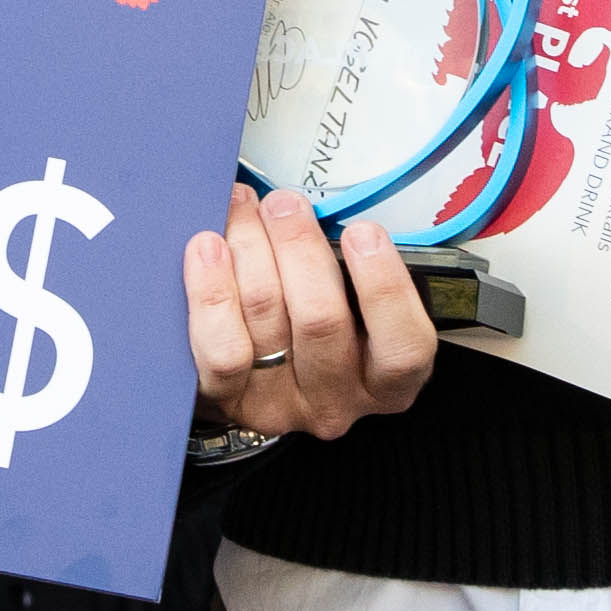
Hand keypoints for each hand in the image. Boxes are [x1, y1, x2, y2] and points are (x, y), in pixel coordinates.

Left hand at [183, 186, 435, 437]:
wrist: (263, 382)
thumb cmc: (324, 327)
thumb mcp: (360, 310)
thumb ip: (353, 272)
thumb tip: (319, 215)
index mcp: (387, 384)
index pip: (402, 346)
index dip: (383, 285)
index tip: (363, 231)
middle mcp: (336, 402)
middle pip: (320, 319)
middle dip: (298, 246)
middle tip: (284, 205)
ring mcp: (281, 405)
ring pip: (266, 319)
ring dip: (250, 249)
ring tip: (244, 209)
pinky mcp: (230, 400)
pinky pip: (220, 348)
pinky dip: (213, 292)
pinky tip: (208, 248)